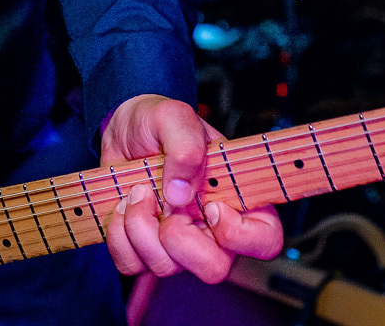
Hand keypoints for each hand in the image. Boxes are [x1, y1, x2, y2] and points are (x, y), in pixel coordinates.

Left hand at [100, 94, 282, 293]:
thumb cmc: (156, 123)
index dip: (240, 235)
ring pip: (166, 268)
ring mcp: (178, 243)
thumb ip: (185, 144)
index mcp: (236, 197)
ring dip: (140, 228)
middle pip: (214, 268)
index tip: (211, 206)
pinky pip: (132, 265)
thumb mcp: (172, 116)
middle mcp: (211, 228)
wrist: (121, 131)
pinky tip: (122, 206)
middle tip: (165, 202)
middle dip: (179, 240)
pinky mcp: (144, 249)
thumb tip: (180, 192)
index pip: (265, 240)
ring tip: (137, 191)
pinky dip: (119, 237)